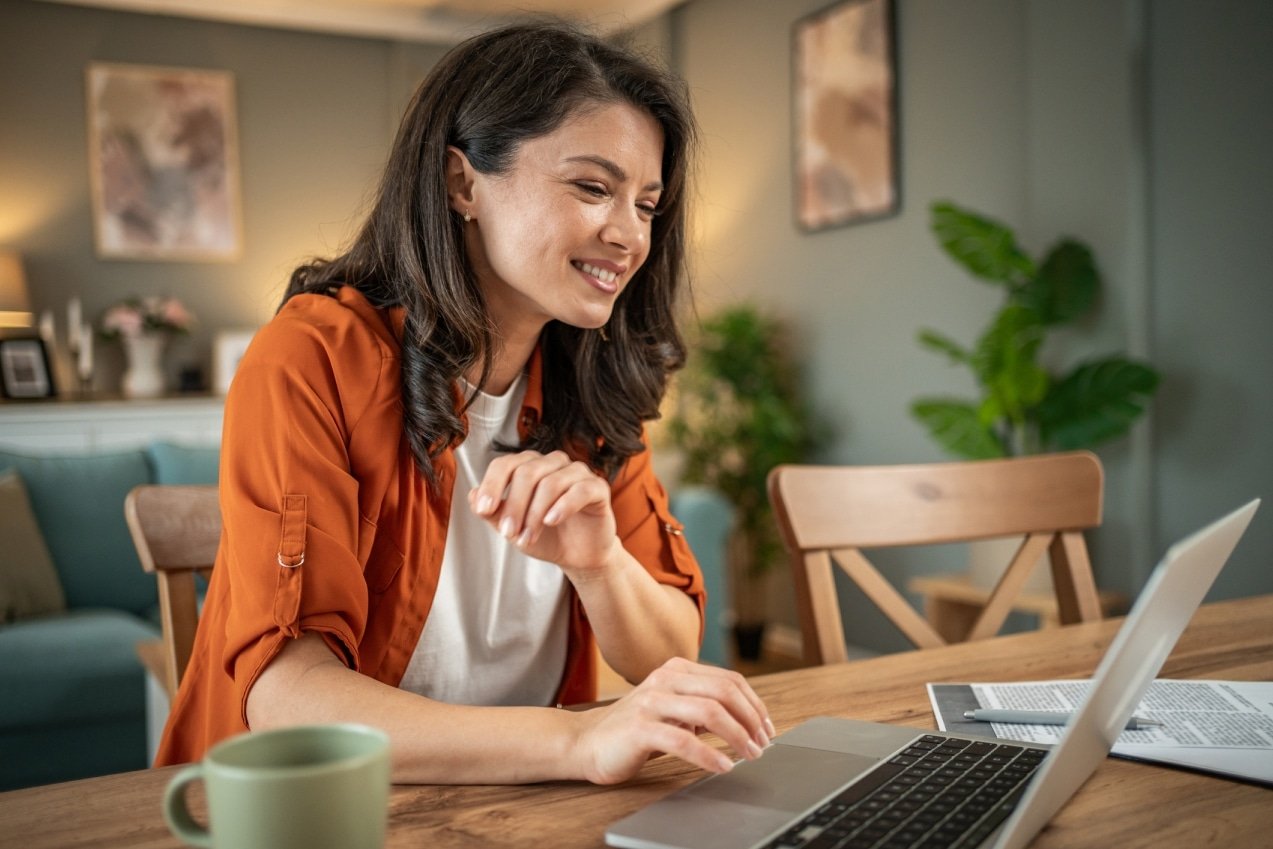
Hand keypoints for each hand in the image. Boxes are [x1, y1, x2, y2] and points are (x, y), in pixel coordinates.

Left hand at [470, 450, 619, 575]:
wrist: (578, 556)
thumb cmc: (547, 537)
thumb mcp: (513, 529)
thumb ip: (493, 513)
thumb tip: (472, 495)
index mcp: (530, 467)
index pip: (506, 464)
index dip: (492, 485)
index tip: (483, 509)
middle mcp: (553, 463)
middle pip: (527, 473)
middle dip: (514, 506)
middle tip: (508, 533)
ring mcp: (577, 473)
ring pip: (550, 483)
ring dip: (535, 514)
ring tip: (528, 538)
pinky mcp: (597, 488)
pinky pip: (579, 490)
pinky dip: (562, 506)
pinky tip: (551, 521)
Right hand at [571, 657, 774, 784]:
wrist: (586, 742)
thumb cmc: (633, 729)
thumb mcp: (671, 709)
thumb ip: (701, 706)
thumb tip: (745, 719)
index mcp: (676, 669)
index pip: (728, 680)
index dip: (754, 704)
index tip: (766, 728)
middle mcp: (665, 679)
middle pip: (724, 691)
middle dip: (751, 719)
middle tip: (763, 743)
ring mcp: (651, 701)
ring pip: (709, 712)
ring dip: (737, 736)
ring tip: (749, 755)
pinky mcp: (640, 728)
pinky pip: (684, 741)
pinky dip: (710, 756)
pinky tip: (722, 767)